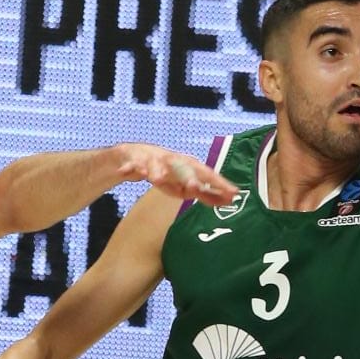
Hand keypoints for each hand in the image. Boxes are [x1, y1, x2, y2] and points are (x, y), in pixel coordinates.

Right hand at [117, 145, 237, 204]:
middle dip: (189, 176)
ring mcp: (153, 158)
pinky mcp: (135, 159)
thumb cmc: (166, 174)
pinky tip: (127, 172)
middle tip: (195, 187)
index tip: (233, 193)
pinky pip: (132, 164)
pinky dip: (129, 167)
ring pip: (156, 164)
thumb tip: (229, 201)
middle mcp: (173, 160)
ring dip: (156, 171)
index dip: (218, 183)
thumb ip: (206, 194)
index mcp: (188, 165)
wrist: (135, 157)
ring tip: (157, 179)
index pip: (206, 174)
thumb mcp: (185, 186)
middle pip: (183, 167)